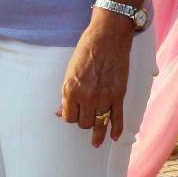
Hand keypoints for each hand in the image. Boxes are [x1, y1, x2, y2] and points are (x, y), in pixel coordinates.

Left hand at [58, 11, 136, 147]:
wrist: (108, 35)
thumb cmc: (87, 49)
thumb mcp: (70, 71)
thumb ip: (66, 94)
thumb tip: (59, 112)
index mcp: (70, 90)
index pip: (68, 117)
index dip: (70, 116)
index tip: (74, 114)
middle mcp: (86, 97)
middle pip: (83, 122)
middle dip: (83, 121)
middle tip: (86, 117)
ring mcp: (103, 97)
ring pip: (98, 124)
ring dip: (97, 132)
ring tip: (97, 141)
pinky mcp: (118, 94)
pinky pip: (117, 118)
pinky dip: (116, 129)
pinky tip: (113, 138)